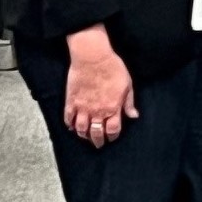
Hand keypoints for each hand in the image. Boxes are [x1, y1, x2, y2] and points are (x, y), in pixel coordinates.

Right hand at [64, 26, 138, 147]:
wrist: (93, 57)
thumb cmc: (113, 68)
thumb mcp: (127, 85)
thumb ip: (129, 103)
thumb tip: (134, 116)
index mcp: (113, 108)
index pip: (113, 130)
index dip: (112, 136)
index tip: (112, 138)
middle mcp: (97, 111)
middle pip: (96, 133)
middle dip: (98, 141)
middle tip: (98, 144)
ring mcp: (82, 107)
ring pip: (81, 128)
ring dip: (83, 135)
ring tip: (85, 137)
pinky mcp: (71, 101)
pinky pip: (68, 118)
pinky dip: (69, 125)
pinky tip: (71, 127)